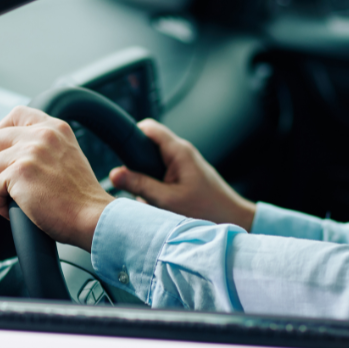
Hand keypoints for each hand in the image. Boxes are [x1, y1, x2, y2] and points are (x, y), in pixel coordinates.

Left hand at [0, 106, 112, 250]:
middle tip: (7, 181)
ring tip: (14, 199)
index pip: (17, 114)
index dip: (4, 131)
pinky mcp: (19, 173)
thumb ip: (45, 145)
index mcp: (55, 128)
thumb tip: (15, 149)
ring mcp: (30, 152)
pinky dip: (0, 203)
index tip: (3, 150)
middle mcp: (42, 134)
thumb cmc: (81, 196)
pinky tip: (14, 210)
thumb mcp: (68, 155)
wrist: (92, 216)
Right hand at [109, 120, 256, 230]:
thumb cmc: (207, 210)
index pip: (148, 127)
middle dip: (136, 162)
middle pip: (149, 144)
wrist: (233, 220)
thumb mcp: (167, 200)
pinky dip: (156, 185)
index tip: (119, 152)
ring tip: (148, 196)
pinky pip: (162, 173)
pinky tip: (158, 202)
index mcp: (178, 151)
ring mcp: (184, 163)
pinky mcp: (185, 174)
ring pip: (154, 161)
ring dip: (146, 177)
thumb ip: (139, 185)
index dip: (131, 135)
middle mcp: (182, 152)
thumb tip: (115, 174)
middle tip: (131, 181)